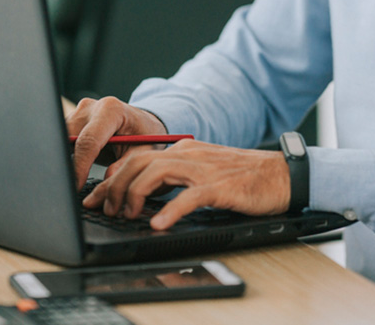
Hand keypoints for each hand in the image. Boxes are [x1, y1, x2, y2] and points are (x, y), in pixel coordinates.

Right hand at [67, 96, 166, 188]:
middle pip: (70, 138)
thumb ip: (124, 167)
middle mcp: (91, 107)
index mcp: (111, 110)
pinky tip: (74, 169)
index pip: (88, 140)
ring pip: (62, 139)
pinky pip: (62, 140)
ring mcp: (79, 111)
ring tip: (76, 178)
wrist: (141, 124)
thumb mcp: (141, 152)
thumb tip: (106, 182)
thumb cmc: (144, 135)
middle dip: (69, 164)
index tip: (76, 186)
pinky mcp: (72, 120)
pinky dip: (67, 156)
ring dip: (67, 159)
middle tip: (72, 186)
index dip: (80, 166)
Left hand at [82, 139, 290, 229]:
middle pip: (140, 161)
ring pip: (157, 173)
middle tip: (103, 208)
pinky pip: (189, 196)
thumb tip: (142, 193)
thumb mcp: (202, 172)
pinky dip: (170, 210)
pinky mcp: (220, 187)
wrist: (280, 174)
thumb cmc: (242, 178)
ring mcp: (204, 169)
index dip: (111, 177)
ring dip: (135, 195)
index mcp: (183, 150)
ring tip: (125, 215)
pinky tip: (159, 224)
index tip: (94, 196)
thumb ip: (175, 177)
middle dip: (114, 185)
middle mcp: (189, 154)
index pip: (137, 157)